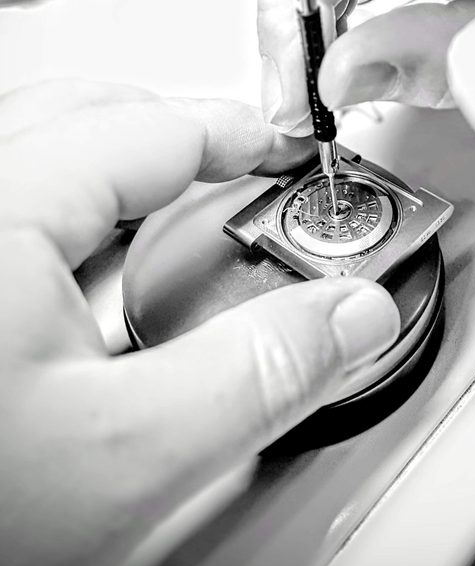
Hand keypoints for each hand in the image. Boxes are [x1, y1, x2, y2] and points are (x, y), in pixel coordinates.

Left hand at [0, 80, 399, 565]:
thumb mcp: (124, 454)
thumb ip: (260, 373)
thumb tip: (350, 317)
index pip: (150, 126)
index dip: (236, 134)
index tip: (284, 152)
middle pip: (82, 110)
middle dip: (173, 133)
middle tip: (237, 168)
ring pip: (35, 146)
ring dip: (114, 163)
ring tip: (172, 202)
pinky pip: (6, 195)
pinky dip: (66, 204)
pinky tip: (85, 259)